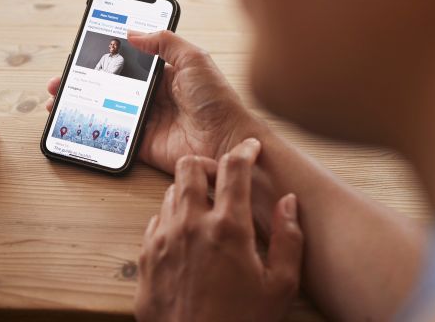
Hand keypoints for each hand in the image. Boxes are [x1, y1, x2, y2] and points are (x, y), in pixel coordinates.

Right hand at [45, 30, 261, 172]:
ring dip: (84, 104)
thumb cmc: (217, 100)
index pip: (130, 64)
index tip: (83, 57)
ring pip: (109, 109)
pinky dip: (95, 128)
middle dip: (87, 83)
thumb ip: (164, 43)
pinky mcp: (144, 143)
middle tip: (61, 81)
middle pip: (113, 87)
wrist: (225, 141)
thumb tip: (134, 33)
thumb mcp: (194, 59)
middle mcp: (156, 97)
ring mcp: (148, 120)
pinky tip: (77, 122)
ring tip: (59, 100)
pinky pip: (116, 135)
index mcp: (167, 74)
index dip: (106, 60)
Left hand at [134, 139, 302, 321]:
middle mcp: (190, 225)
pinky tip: (185, 238)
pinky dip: (170, 220)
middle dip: (205, 164)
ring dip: (187, 193)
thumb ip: (289, 238)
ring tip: (205, 212)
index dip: (244, 151)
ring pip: (169, 193)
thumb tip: (288, 202)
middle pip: (187, 168)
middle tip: (219, 179)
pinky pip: (154, 221)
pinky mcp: (145, 258)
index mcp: (228, 228)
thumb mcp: (281, 287)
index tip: (250, 148)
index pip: (233, 168)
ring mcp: (163, 240)